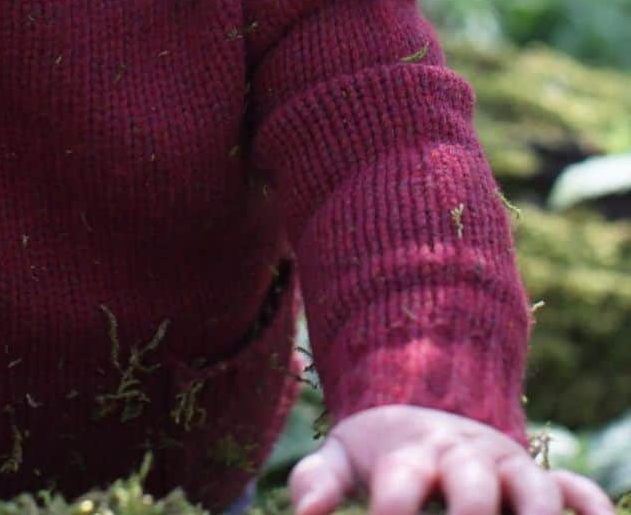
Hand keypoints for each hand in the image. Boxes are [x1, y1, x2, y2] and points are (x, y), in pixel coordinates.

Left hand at [288, 405, 613, 514]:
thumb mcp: (343, 456)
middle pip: (473, 485)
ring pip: (535, 488)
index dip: (392, 511)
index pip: (401, 483)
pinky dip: (592, 509)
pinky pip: (581, 493)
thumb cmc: (381, 451)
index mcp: (412, 452)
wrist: (427, 405)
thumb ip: (317, 481)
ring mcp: (508, 466)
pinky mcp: (544, 480)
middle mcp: (464, 456)